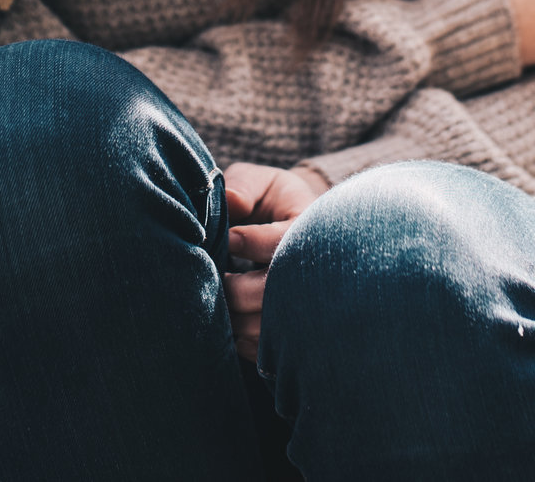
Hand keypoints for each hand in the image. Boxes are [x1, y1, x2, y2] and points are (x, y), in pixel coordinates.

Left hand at [222, 160, 327, 361]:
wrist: (304, 235)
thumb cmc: (274, 203)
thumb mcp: (262, 182)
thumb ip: (243, 185)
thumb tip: (231, 201)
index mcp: (310, 226)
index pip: (283, 242)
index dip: (250, 242)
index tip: (228, 238)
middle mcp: (317, 271)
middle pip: (275, 292)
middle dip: (236, 290)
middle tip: (217, 278)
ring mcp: (312, 307)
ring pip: (272, 328)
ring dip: (237, 320)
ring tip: (221, 300)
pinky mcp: (301, 333)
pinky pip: (270, 351)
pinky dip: (245, 342)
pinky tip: (234, 323)